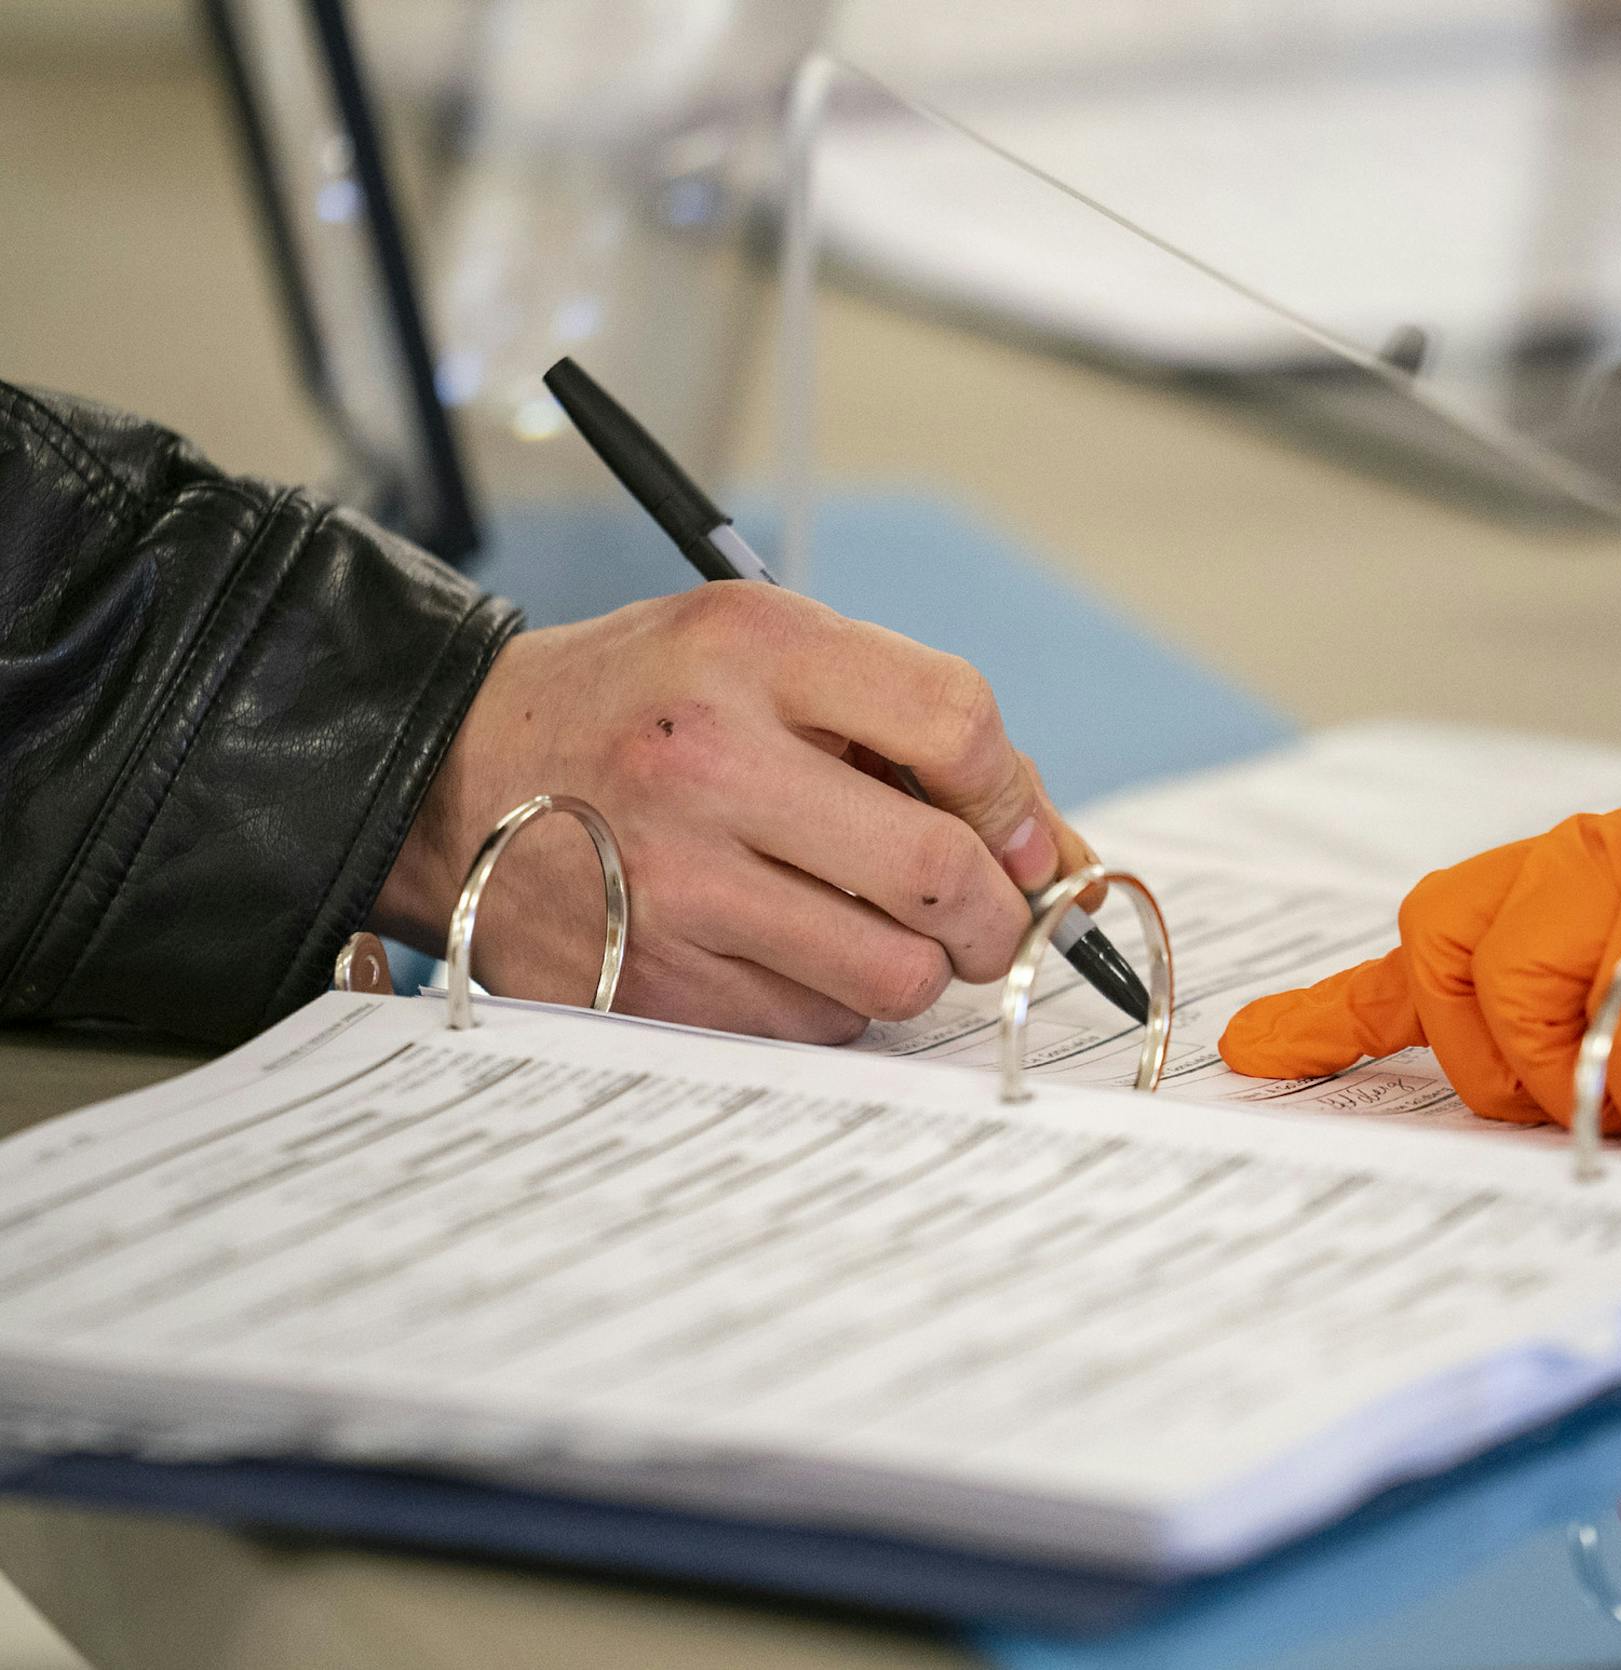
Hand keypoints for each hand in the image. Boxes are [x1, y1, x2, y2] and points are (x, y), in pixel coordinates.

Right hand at [369, 583, 1098, 1040]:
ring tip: (874, 925)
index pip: (958, 724)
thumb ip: (910, 722)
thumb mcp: (764, 651)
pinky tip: (782, 948)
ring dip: (917, 965)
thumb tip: (1050, 852)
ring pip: (894, 975)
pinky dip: (831, 1001)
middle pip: (941, 874)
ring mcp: (674, 886)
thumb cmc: (648, 708)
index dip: (1014, 797)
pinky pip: (818, 1026)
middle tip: (984, 915)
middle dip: (996, 914)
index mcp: (751, 650)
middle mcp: (708, 764)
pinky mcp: (651, 983)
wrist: (461, 776)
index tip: (1012, 832)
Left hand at [1219, 711, 1620, 1142]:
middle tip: (1561, 1107)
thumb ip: (1570, 1016)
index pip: (1408, 964)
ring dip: (1565, 1072)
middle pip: (1442, 959)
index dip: (1325, 1015)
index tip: (1249, 1053)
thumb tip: (1546, 1109)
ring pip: (1518, 982)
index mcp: (1533, 895)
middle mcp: (1556, 875)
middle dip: (1486, 1063)